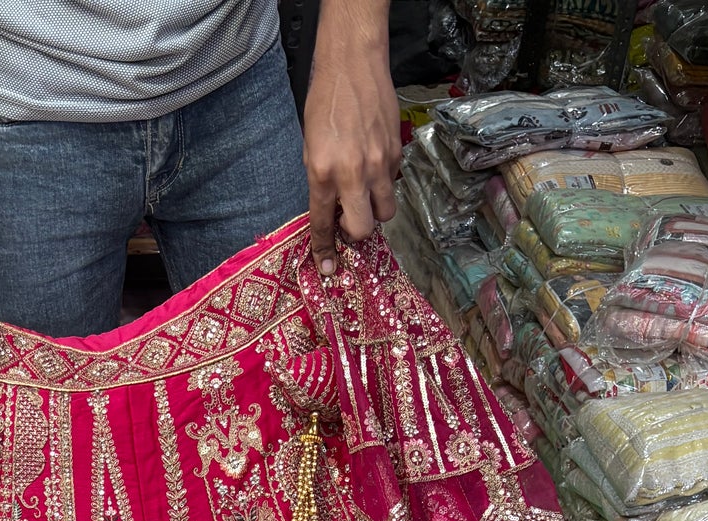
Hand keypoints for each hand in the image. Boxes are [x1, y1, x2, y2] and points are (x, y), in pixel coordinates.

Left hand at [303, 12, 400, 277]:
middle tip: (350, 219)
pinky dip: (383, 184)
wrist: (353, 64)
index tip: (328, 269)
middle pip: (364, 229)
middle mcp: (353, 173)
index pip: (325, 225)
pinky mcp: (397, 153)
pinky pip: (393, 184)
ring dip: (375, 210)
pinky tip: (374, 164)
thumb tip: (331, 214)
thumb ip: (321, 183)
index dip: (326, 251)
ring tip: (365, 193)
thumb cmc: (324, 103)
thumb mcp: (310, 148)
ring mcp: (380, 164)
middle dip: (357, 232)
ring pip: (386, 212)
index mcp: (323, 173)